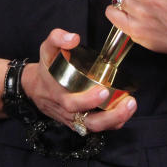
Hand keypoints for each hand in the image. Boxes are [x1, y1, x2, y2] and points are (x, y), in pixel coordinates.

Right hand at [21, 28, 136, 131]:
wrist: (35, 89)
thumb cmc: (45, 68)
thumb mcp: (46, 49)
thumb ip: (57, 38)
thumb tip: (73, 38)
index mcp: (57, 94)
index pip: (71, 103)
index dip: (88, 100)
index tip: (103, 90)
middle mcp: (67, 111)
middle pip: (89, 121)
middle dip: (110, 115)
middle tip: (128, 101)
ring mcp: (74, 120)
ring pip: (95, 127)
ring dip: (116, 119)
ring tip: (131, 105)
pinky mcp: (80, 124)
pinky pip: (98, 128)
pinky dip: (114, 123)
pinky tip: (125, 111)